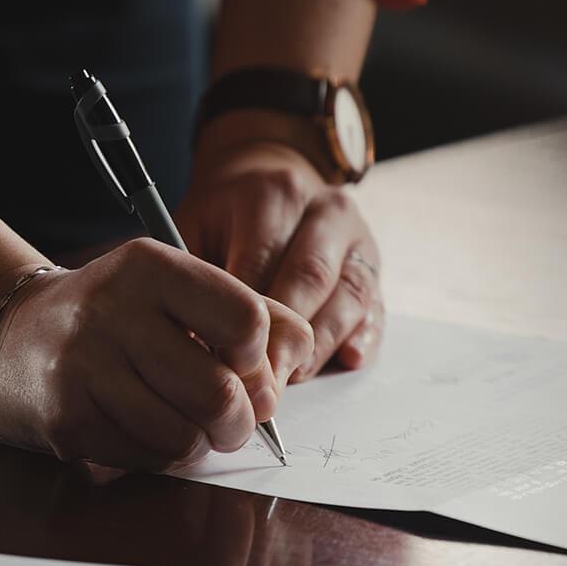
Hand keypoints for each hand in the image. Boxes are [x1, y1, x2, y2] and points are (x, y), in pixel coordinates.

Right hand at [0, 238, 313, 470]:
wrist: (14, 335)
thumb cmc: (116, 316)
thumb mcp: (176, 289)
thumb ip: (249, 311)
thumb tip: (296, 361)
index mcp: (150, 267)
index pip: (246, 321)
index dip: (260, 358)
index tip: (245, 365)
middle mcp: (112, 311)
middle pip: (220, 393)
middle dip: (240, 421)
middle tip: (232, 420)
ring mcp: (84, 368)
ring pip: (185, 436)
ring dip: (200, 443)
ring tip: (187, 424)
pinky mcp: (67, 419)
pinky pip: (147, 458)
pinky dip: (160, 455)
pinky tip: (144, 429)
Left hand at [176, 139, 384, 379]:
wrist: (268, 182)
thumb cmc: (223, 219)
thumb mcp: (194, 227)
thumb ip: (192, 276)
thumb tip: (190, 341)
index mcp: (275, 195)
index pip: (262, 261)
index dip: (243, 317)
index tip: (223, 360)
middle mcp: (325, 211)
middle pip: (311, 279)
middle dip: (285, 339)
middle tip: (260, 383)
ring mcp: (357, 239)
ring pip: (349, 296)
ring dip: (320, 345)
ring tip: (291, 380)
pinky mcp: (374, 267)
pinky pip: (376, 306)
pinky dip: (363, 337)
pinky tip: (347, 359)